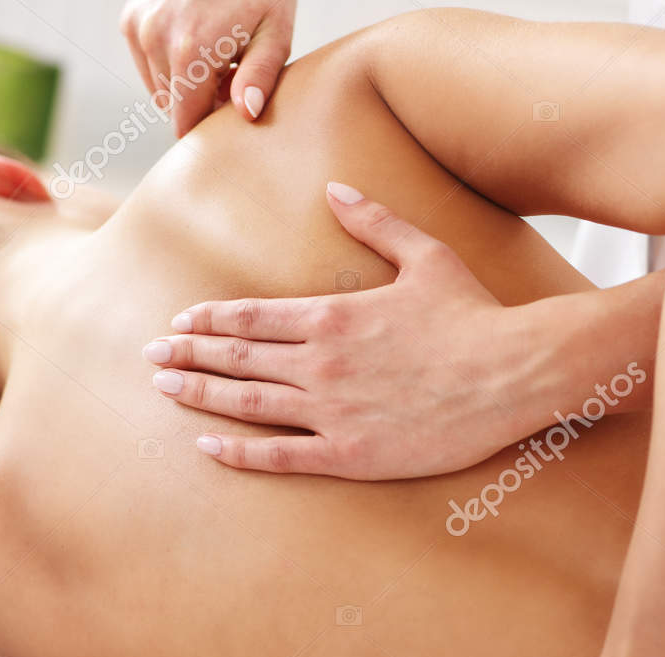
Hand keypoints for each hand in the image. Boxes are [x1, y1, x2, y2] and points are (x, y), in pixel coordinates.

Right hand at [119, 0, 295, 135]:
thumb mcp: (274, 35)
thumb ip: (260, 77)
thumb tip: (246, 113)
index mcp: (190, 49)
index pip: (186, 121)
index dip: (211, 125)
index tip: (232, 110)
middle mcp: (155, 38)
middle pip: (172, 106)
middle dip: (201, 101)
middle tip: (231, 75)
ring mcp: (139, 27)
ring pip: (159, 88)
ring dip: (185, 84)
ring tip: (216, 57)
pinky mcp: (131, 19)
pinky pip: (148, 65)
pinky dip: (170, 63)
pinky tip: (195, 44)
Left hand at [146, 186, 527, 478]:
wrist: (515, 372)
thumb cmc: (475, 315)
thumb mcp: (426, 256)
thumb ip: (375, 223)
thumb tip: (336, 192)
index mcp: (333, 315)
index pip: (250, 315)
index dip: (208, 318)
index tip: (178, 322)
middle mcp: (321, 363)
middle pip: (237, 356)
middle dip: (188, 353)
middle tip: (150, 356)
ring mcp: (333, 412)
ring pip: (247, 403)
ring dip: (200, 394)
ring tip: (164, 390)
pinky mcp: (352, 455)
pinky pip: (281, 457)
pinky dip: (238, 453)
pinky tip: (208, 447)